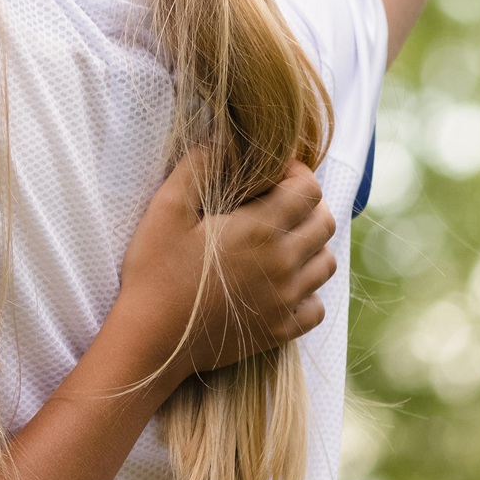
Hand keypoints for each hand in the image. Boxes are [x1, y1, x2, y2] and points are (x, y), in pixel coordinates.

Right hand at [113, 153, 335, 385]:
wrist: (152, 338)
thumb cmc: (154, 270)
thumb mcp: (166, 209)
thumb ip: (197, 168)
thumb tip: (222, 141)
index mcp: (259, 229)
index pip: (309, 190)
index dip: (297, 172)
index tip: (273, 172)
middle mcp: (284, 264)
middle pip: (325, 223)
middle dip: (307, 204)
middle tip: (275, 202)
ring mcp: (286, 301)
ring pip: (327, 264)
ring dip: (311, 245)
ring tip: (280, 240)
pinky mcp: (280, 330)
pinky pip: (317, 306)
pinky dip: (308, 290)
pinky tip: (279, 283)